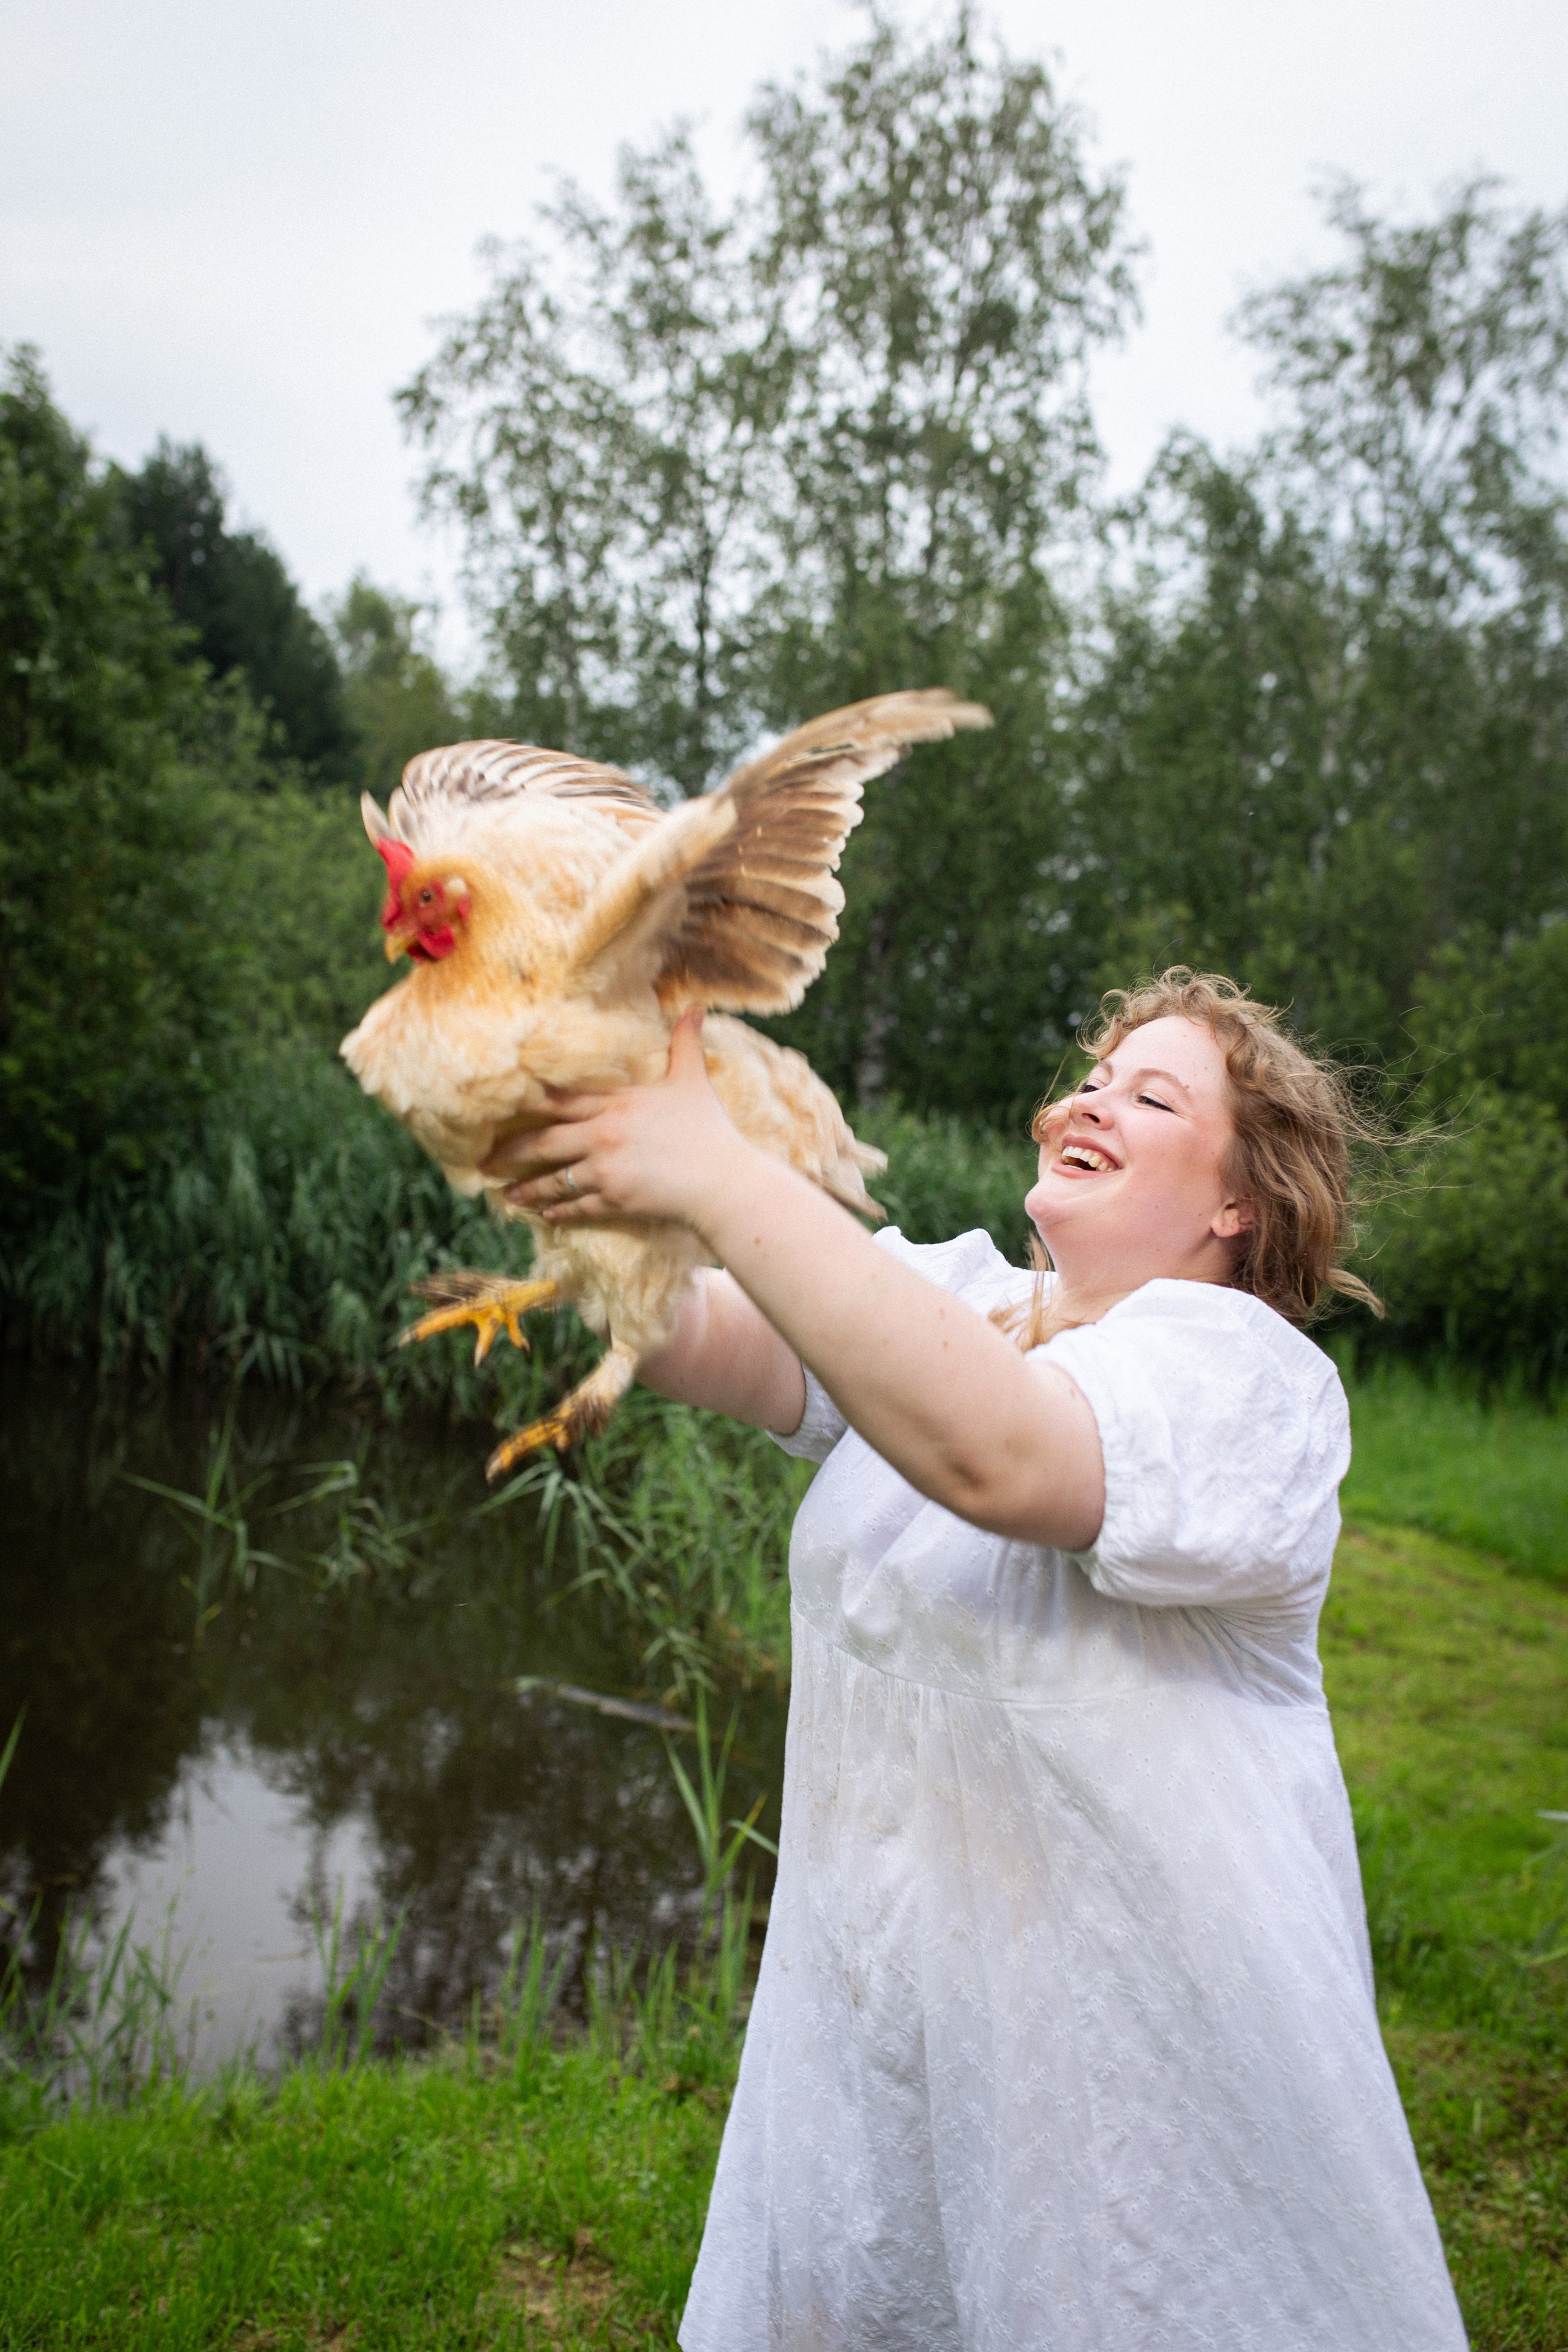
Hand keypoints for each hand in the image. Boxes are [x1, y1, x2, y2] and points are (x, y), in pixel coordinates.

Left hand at [481, 1009, 750, 1232]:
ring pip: (555, 1179)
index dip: (527, 1103)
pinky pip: (577, 1206)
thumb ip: (686, 1043)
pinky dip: (559, 1211)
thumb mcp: (693, 1080)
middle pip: (544, 1143)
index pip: (560, 1101)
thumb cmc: (709, 1130)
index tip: (500, 1108)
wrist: (723, 1182)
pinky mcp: (615, 1200)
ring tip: (505, 1195)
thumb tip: (696, 1007)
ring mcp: (606, 1170)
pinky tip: (545, 1214)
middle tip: (484, 1161)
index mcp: (616, 1103)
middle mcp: (603, 1135)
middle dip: (511, 1153)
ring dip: (527, 1188)